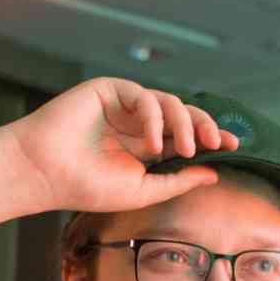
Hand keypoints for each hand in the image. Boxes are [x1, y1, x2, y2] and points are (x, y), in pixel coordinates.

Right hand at [7, 77, 237, 213]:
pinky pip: (144, 96)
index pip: (185, 136)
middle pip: (183, 115)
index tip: (232, 146)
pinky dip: (153, 117)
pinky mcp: (110, 90)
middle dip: (205, 126)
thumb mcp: (143, 190)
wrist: (47, 173)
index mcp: (145, 147)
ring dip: (184, 124)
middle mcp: (138, 124)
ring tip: (183, 149)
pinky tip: (152, 142)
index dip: (209, 137)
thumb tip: (213, 174)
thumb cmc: (88, 187)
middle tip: (218, 142)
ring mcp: (124, 106)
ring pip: (169, 103)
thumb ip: (177, 181)